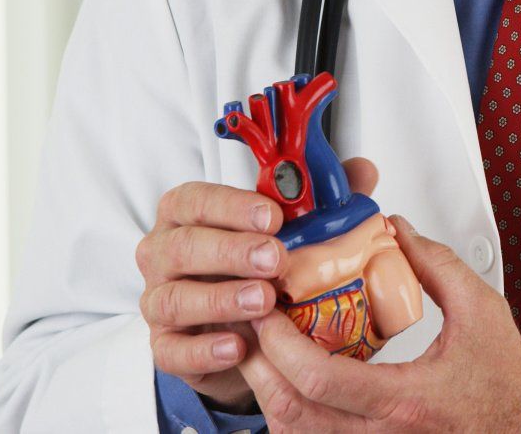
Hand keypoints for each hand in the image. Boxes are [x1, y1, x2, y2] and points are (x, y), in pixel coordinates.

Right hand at [136, 158, 378, 411]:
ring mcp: (158, 302)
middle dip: (231, 251)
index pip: (195, 200)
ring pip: (174, 298)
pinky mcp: (165, 347)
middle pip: (183, 246)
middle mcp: (165, 255)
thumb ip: (320, 199)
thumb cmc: (258, 269)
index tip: (273, 216)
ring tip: (264, 301)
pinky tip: (238, 346)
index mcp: (188, 216)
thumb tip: (361, 170)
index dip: (231, 206)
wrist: (244, 332)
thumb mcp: (289, 231)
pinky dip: (204, 350)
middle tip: (275, 259)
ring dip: (221, 299)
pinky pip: (172, 351)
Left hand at [240, 215, 520, 431]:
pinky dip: (291, 418)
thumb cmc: (507, 386)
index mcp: (405, 398)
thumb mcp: (480, 311)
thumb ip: (437, 266)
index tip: (269, 311)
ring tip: (261, 353)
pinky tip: (290, 387)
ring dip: (267, 394)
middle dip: (257, 367)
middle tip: (250, 326)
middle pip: (291, 414)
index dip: (281, 345)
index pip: (320, 379)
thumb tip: (398, 231)